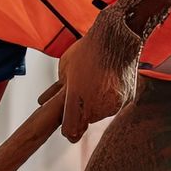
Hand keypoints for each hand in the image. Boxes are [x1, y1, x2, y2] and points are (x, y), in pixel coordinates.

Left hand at [52, 7, 142, 141]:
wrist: (115, 38)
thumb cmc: (87, 52)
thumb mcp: (64, 70)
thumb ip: (56, 91)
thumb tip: (43, 102)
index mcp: (75, 101)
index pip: (70, 131)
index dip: (67, 127)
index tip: (66, 122)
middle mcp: (95, 108)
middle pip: (86, 121)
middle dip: (82, 111)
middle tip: (82, 91)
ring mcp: (113, 105)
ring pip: (101, 113)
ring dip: (97, 104)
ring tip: (96, 82)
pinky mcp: (127, 100)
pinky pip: (115, 104)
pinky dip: (111, 97)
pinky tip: (108, 81)